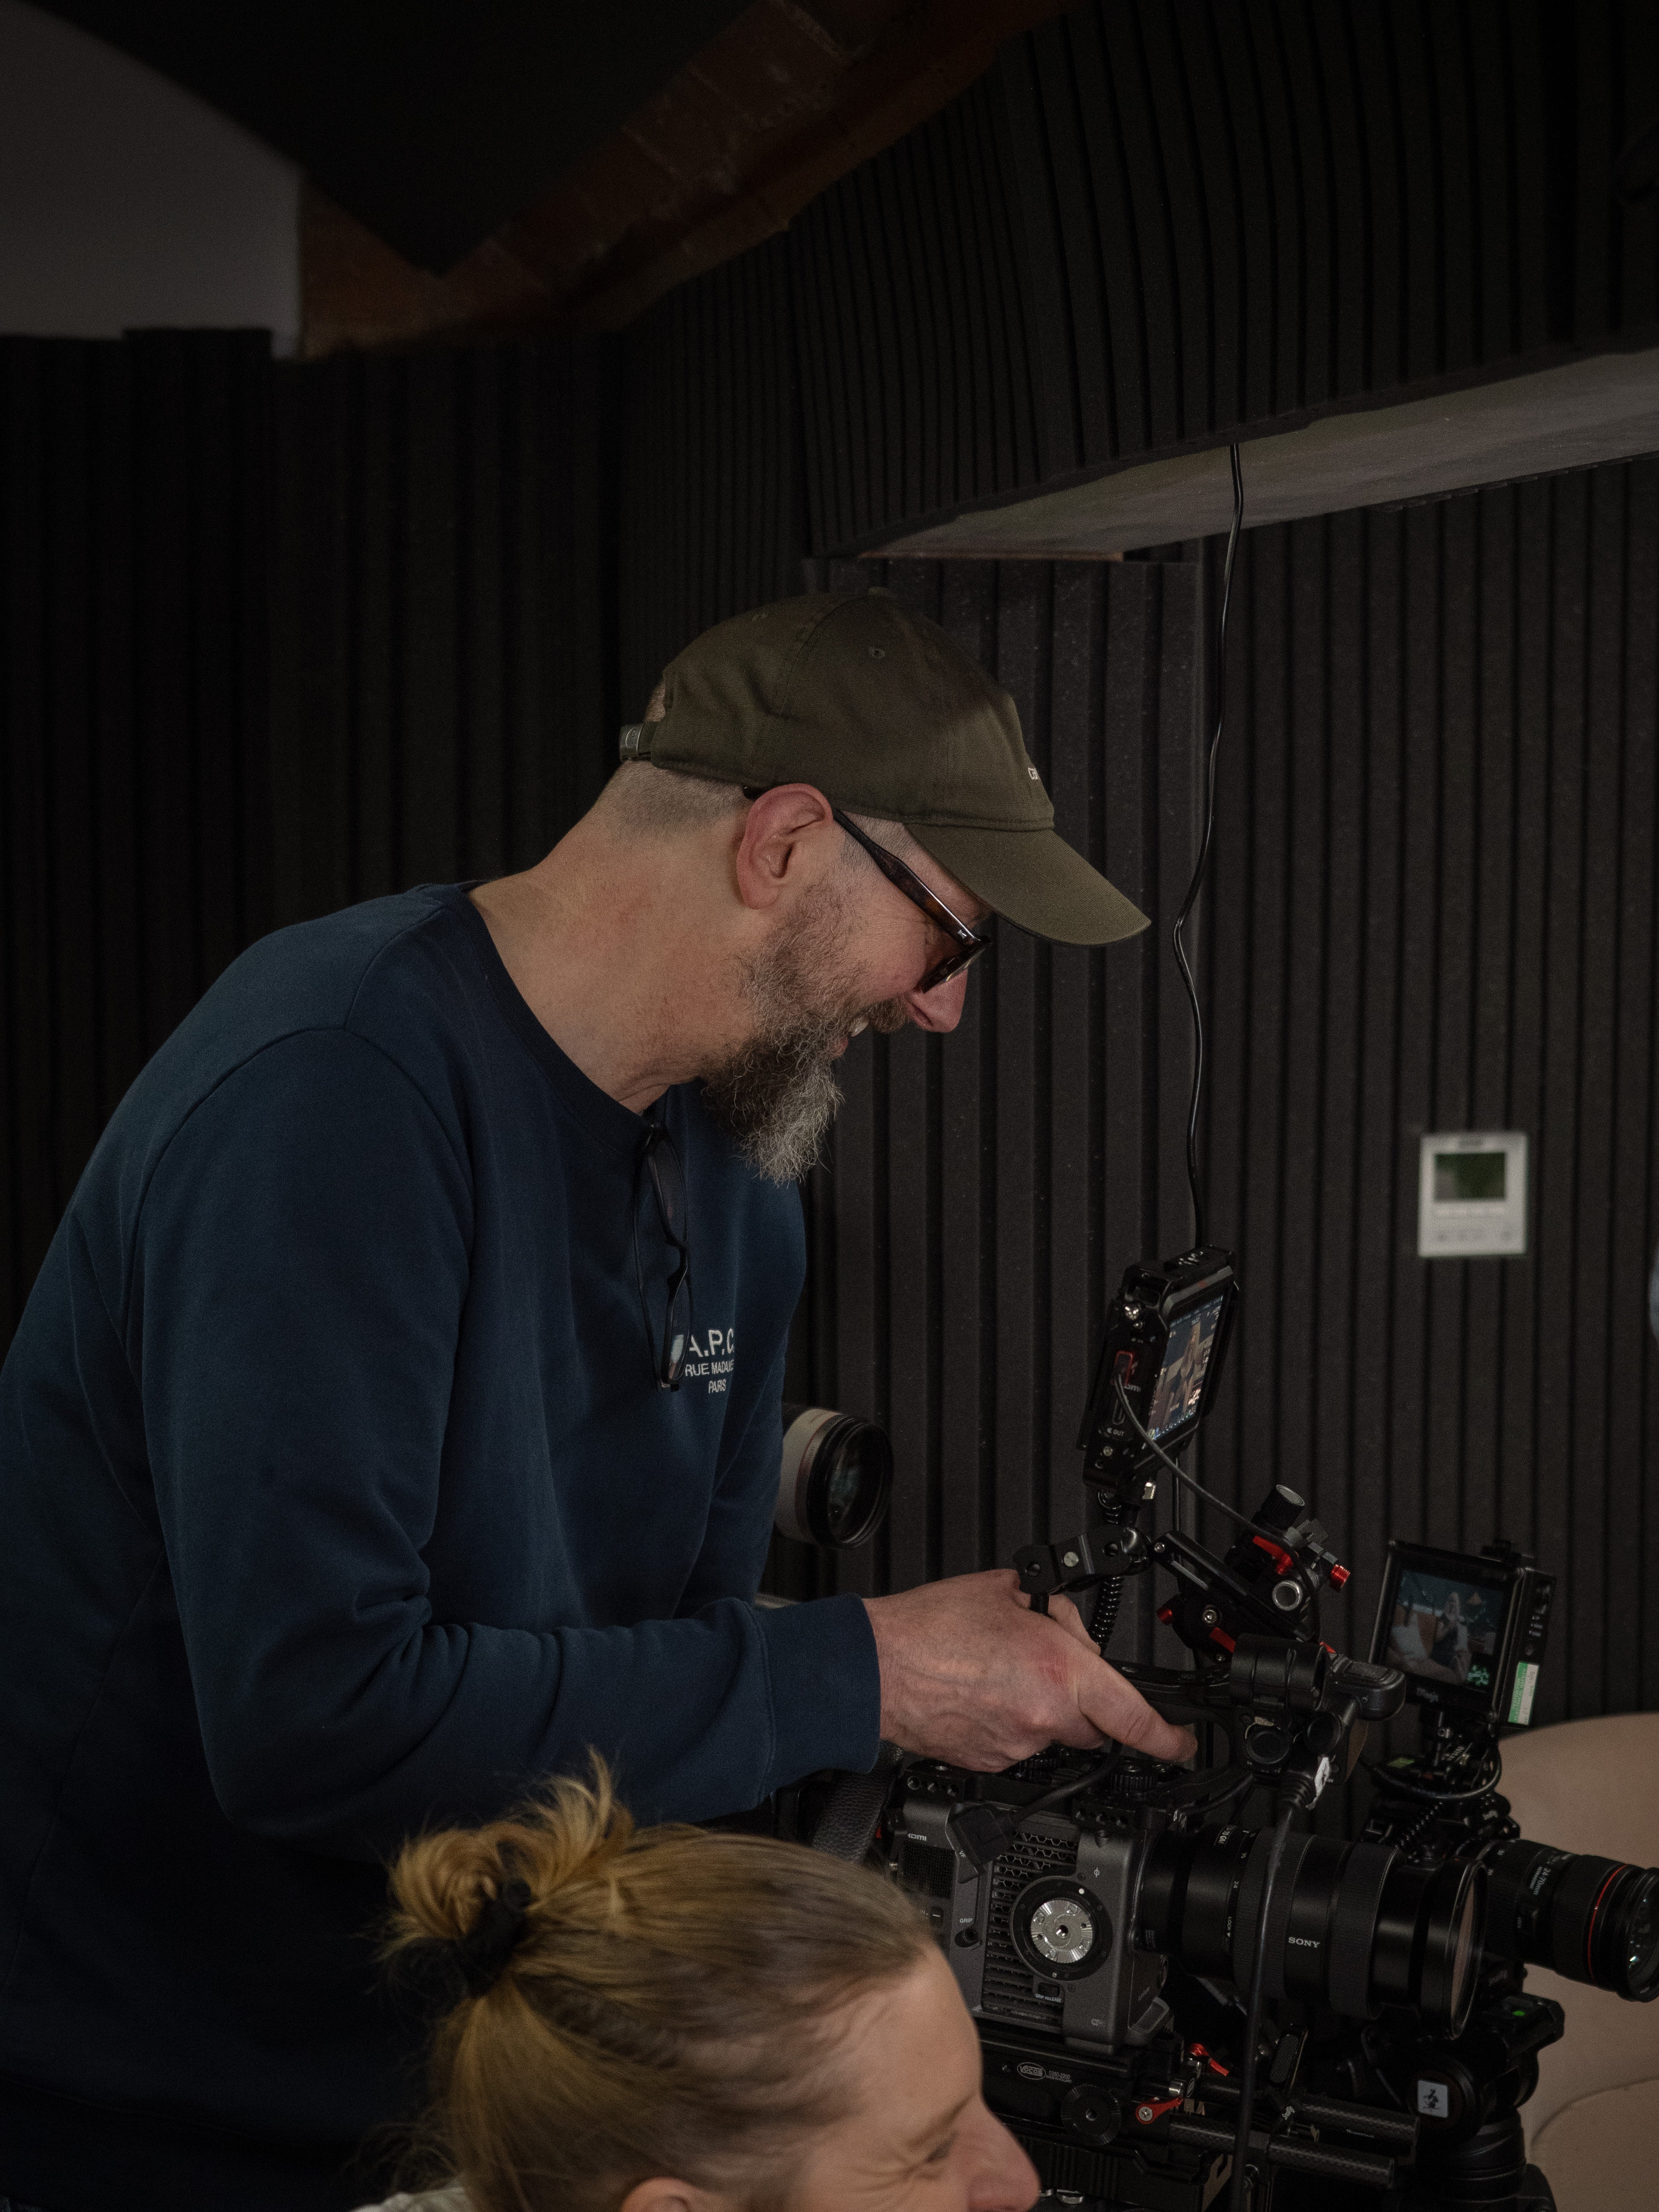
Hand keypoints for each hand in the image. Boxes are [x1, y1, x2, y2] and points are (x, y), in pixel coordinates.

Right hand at [863, 1570, 1196, 1769]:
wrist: (875, 1668)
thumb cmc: (929, 1628)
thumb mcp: (1007, 1592)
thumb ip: (1054, 1612)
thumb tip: (1071, 1629)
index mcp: (1058, 1671)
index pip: (1134, 1718)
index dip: (1168, 1738)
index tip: (1182, 1744)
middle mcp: (1044, 1716)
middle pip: (1091, 1724)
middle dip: (1081, 1699)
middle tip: (1043, 1667)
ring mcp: (1015, 1745)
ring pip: (1050, 1732)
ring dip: (1038, 1708)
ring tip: (995, 1674)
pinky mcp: (988, 1761)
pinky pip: (1016, 1743)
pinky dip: (1007, 1722)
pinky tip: (978, 1694)